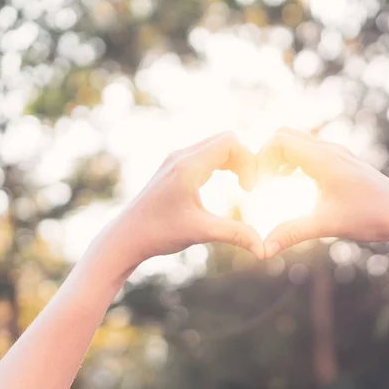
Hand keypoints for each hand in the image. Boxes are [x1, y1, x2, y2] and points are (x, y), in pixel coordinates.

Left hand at [102, 132, 263, 269]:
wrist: (125, 236)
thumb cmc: (159, 233)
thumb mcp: (201, 232)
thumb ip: (235, 235)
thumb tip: (264, 249)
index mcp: (189, 166)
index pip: (230, 142)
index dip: (248, 161)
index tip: (249, 190)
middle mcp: (181, 156)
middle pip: (225, 139)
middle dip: (243, 160)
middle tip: (248, 187)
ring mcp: (175, 160)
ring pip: (215, 145)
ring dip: (233, 161)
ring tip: (241, 185)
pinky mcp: (172, 167)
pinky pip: (205, 153)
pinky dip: (220, 163)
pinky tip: (224, 184)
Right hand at [257, 128, 388, 257]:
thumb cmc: (371, 217)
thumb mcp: (328, 225)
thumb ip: (292, 233)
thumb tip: (263, 251)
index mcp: (324, 158)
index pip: (278, 141)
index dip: (260, 159)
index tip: (256, 187)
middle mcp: (330, 149)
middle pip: (284, 135)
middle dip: (267, 156)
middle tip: (261, 184)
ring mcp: (338, 153)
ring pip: (298, 141)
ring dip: (280, 158)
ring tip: (273, 184)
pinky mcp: (343, 161)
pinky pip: (310, 150)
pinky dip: (294, 161)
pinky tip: (293, 183)